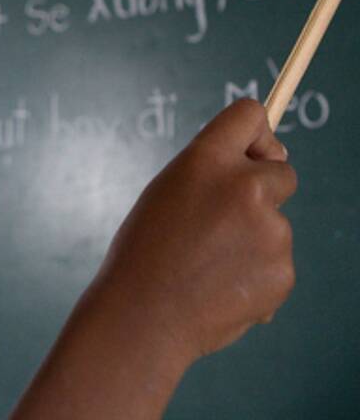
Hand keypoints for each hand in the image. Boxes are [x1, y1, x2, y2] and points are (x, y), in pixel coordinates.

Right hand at [93, 98, 296, 362]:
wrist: (143, 313)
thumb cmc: (145, 248)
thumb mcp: (168, 188)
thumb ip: (211, 171)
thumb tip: (262, 168)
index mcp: (207, 159)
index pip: (251, 114)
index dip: (255, 133)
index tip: (248, 152)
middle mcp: (244, 186)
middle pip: (282, 170)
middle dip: (263, 188)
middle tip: (225, 218)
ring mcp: (269, 230)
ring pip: (276, 223)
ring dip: (254, 237)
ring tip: (210, 262)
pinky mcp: (283, 271)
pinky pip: (278, 260)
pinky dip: (257, 271)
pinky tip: (222, 284)